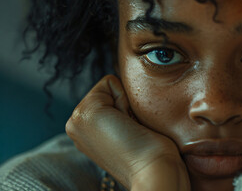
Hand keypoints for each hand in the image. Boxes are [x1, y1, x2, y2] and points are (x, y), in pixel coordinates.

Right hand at [65, 75, 189, 189]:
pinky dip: (125, 100)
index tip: (133, 131)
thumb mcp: (130, 127)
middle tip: (132, 131)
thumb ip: (120, 112)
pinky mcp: (84, 114)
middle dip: (126, 104)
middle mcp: (75, 126)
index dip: (128, 107)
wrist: (154, 172)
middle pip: (109, 89)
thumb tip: (129, 94)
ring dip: (127, 104)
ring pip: (110, 86)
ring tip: (131, 130)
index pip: (109, 95)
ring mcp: (76, 120)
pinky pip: (110, 82)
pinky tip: (129, 125)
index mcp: (84, 130)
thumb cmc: (153, 154)